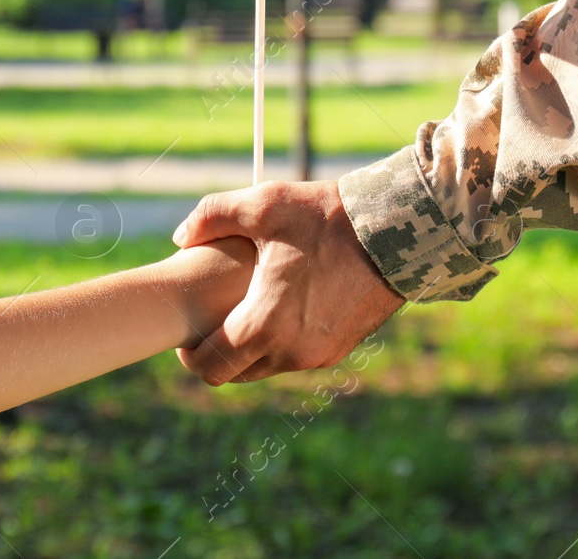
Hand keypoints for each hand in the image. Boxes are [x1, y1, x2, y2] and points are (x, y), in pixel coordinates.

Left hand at [171, 180, 403, 384]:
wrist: (396, 231)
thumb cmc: (326, 217)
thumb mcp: (263, 205)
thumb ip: (211, 216)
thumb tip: (180, 235)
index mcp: (265, 326)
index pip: (210, 368)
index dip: (189, 356)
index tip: (186, 335)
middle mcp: (291, 352)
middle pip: (236, 373)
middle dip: (219, 351)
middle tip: (213, 318)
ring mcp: (319, 354)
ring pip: (267, 366)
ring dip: (252, 347)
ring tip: (247, 306)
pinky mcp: (341, 348)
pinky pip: (297, 357)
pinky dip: (282, 341)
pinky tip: (282, 304)